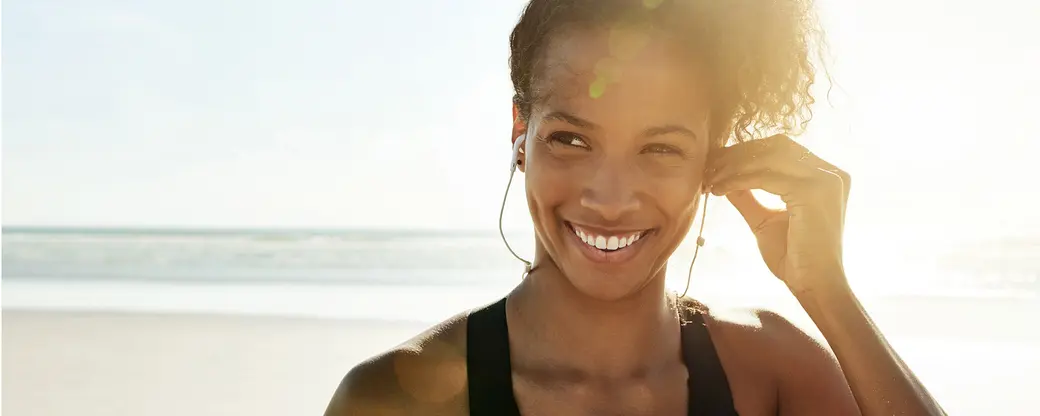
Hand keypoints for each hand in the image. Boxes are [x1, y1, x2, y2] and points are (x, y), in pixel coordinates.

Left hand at [706, 135, 850, 291]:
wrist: (814, 287)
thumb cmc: (794, 258)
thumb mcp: (764, 220)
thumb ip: (748, 196)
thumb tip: (723, 177)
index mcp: (825, 176)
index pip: (781, 148)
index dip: (746, 151)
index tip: (715, 163)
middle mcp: (831, 173)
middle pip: (776, 145)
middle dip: (738, 153)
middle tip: (709, 167)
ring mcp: (826, 180)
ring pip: (769, 157)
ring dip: (734, 166)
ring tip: (710, 180)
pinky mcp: (814, 192)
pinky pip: (766, 176)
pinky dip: (739, 179)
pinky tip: (720, 190)